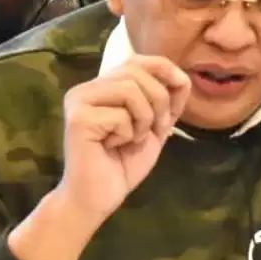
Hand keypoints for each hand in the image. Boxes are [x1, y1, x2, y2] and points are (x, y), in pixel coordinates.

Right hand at [56, 55, 191, 225]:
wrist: (98, 198)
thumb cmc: (122, 164)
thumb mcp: (153, 127)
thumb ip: (166, 102)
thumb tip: (182, 77)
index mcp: (102, 87)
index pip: (137, 60)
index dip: (164, 69)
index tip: (182, 87)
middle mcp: (87, 89)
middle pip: (136, 71)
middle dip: (159, 100)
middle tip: (157, 129)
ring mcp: (79, 101)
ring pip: (130, 90)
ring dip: (144, 119)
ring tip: (133, 139)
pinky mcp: (78, 119)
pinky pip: (120, 115)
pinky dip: (128, 133)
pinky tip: (113, 147)